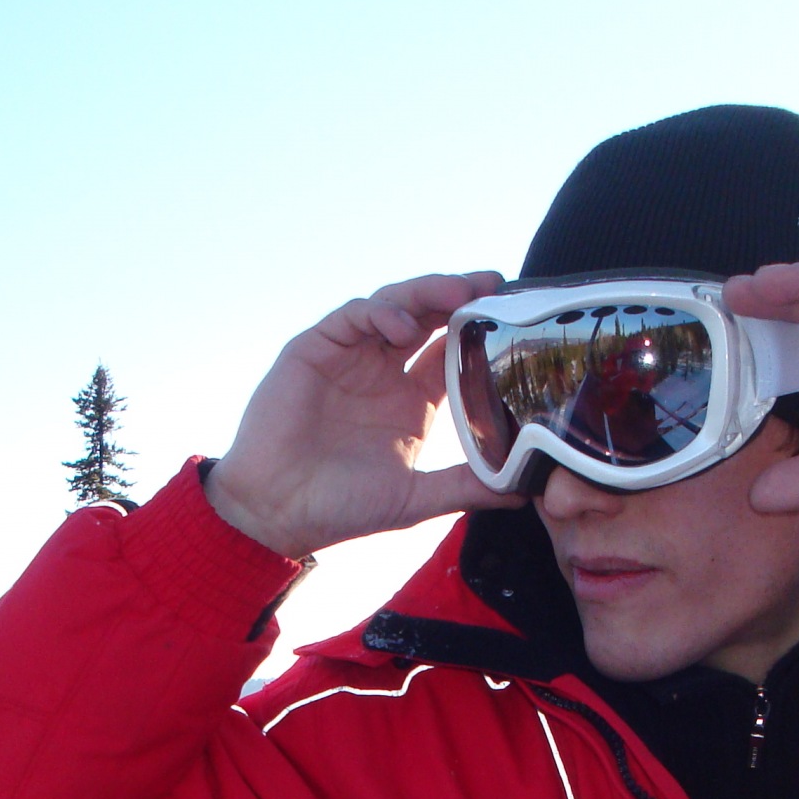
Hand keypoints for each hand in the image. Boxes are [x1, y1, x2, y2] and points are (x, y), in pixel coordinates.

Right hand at [205, 272, 524, 558]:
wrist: (275, 513)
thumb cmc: (341, 508)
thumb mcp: (416, 499)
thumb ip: (466, 487)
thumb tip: (523, 492)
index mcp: (411, 399)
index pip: (452, 350)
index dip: (479, 331)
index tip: (513, 317)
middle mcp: (383, 371)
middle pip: (430, 316)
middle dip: (461, 296)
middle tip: (493, 285)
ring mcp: (350, 356)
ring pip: (396, 304)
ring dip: (428, 294)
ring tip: (459, 295)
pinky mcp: (315, 348)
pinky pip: (353, 316)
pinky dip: (380, 312)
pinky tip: (403, 325)